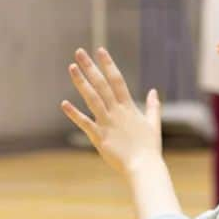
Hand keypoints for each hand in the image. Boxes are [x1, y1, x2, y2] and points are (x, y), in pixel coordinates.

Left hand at [62, 48, 162, 175]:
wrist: (144, 167)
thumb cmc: (149, 148)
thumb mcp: (153, 124)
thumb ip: (152, 107)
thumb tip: (153, 91)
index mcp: (129, 107)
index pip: (117, 80)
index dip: (108, 64)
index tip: (100, 50)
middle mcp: (117, 112)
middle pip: (102, 84)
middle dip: (90, 67)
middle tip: (79, 52)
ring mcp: (107, 123)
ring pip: (92, 98)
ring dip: (81, 82)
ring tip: (71, 67)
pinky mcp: (99, 137)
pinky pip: (85, 123)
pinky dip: (74, 114)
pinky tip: (64, 104)